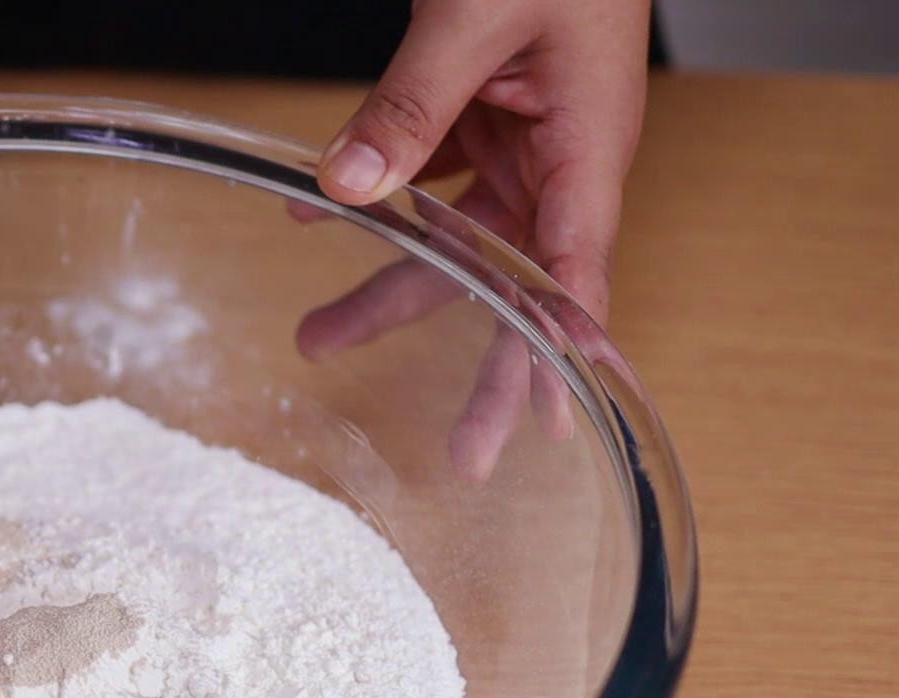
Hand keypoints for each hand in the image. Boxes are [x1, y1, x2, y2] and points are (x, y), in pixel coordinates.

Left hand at [297, 0, 650, 478]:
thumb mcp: (475, 17)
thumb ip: (410, 103)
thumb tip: (344, 185)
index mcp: (588, 144)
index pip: (574, 271)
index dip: (558, 351)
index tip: (545, 423)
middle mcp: (562, 156)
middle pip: (513, 280)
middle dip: (475, 361)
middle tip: (455, 453)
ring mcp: (522, 136)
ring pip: (457, 237)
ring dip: (389, 283)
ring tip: (319, 335)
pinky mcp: (483, 110)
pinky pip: (426, 173)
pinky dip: (374, 197)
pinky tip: (310, 212)